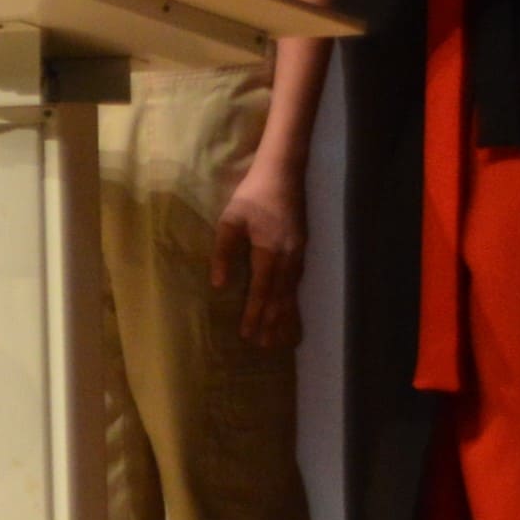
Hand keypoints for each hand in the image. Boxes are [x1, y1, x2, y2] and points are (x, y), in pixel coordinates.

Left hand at [216, 164, 308, 350]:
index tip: (247, 334)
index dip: (254, 314)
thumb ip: (223, 251)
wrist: (283, 173)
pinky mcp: (301, 249)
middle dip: (271, 323)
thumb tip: (218, 284)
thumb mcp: (230, 219)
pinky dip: (293, 301)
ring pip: (292, 293)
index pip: (261, 291)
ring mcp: (298, 254)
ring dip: (284, 316)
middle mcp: (288, 258)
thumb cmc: (252, 195)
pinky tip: (290, 310)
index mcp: (269, 252)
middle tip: (264, 346)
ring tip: (280, 338)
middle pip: (280, 298)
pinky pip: (297, 283)